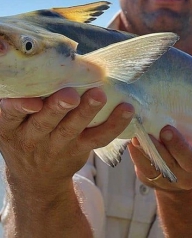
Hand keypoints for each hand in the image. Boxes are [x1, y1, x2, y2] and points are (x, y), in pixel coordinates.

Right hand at [0, 87, 133, 194]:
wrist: (37, 178)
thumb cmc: (27, 138)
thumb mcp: (14, 125)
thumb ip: (23, 102)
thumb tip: (45, 66)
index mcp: (12, 127)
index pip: (10, 116)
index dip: (20, 108)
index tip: (33, 101)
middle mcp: (33, 138)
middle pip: (45, 122)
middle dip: (58, 108)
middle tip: (71, 95)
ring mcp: (59, 147)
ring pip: (73, 130)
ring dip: (87, 112)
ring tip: (99, 95)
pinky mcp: (79, 150)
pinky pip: (98, 139)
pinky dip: (114, 125)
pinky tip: (127, 110)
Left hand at [128, 125, 191, 190]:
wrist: (186, 171)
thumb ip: (188, 130)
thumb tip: (167, 111)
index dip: (178, 145)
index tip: (166, 130)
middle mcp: (186, 178)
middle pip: (168, 164)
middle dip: (155, 146)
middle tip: (144, 131)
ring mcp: (167, 183)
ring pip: (152, 169)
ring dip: (141, 151)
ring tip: (134, 135)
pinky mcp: (151, 182)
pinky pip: (142, 170)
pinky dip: (135, 155)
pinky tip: (131, 142)